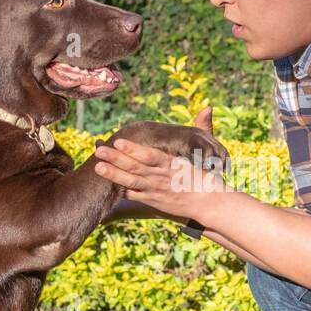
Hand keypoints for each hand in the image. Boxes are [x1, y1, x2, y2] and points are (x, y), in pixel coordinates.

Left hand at [94, 108, 230, 220]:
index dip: (134, 149)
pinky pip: (135, 195)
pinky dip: (122, 190)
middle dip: (116, 159)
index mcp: (173, 163)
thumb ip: (204, 127)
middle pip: (136, 167)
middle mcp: (162, 177)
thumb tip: (208, 106)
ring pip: (132, 181)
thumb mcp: (209, 151)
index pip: (150, 155)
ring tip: (98, 167)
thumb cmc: (209, 175)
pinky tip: (108, 185)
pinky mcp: (154, 201)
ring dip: (114, 174)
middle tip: (99, 151)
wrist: (212, 204)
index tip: (118, 141)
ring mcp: (157, 190)